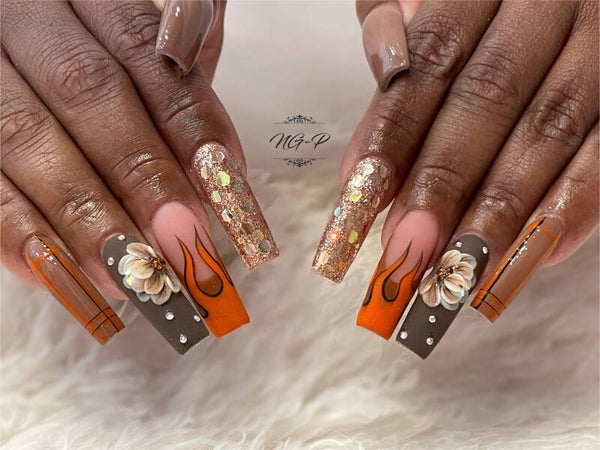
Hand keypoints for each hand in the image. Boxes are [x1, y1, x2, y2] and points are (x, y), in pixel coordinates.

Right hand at [1, 0, 277, 351]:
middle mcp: (26, 19)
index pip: (143, 48)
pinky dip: (19, 231)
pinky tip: (64, 274)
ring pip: (26, 139)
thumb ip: (175, 81)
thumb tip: (222, 167)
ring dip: (86, 217)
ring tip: (134, 276)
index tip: (227, 179)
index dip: (188, 116)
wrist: (24, 47)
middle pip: (88, 92)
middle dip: (142, 173)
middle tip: (185, 239)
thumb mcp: (137, 48)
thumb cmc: (96, 57)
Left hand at [313, 0, 597, 357]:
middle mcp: (549, 6)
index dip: (395, 128)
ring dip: (501, 209)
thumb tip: (370, 127)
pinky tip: (531, 256)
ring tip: (459, 269)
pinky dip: (572, 208)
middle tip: (407, 248)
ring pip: (551, 129)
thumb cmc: (481, 6)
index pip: (433, 57)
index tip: (360, 194)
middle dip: (443, 180)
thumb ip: (392, 41)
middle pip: (489, 97)